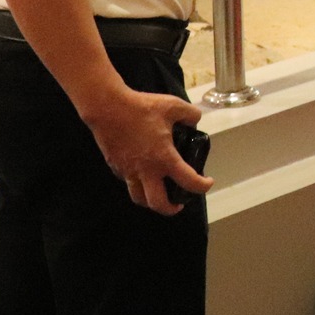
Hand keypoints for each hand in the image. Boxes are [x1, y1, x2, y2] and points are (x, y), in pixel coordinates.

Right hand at [79, 87, 208, 214]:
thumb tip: (195, 121)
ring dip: (151, 201)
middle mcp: (146, 170)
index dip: (203, 186)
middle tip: (179, 203)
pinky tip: (143, 172)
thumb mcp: (173, 105)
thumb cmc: (141, 107)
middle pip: (158, 204)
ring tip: (160, 193)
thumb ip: (190, 114)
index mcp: (164, 158)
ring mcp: (128, 171)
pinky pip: (128, 182)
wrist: (107, 108)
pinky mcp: (115, 167)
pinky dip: (138, 183)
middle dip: (171, 209)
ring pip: (139, 198)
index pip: (189, 182)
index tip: (207, 182)